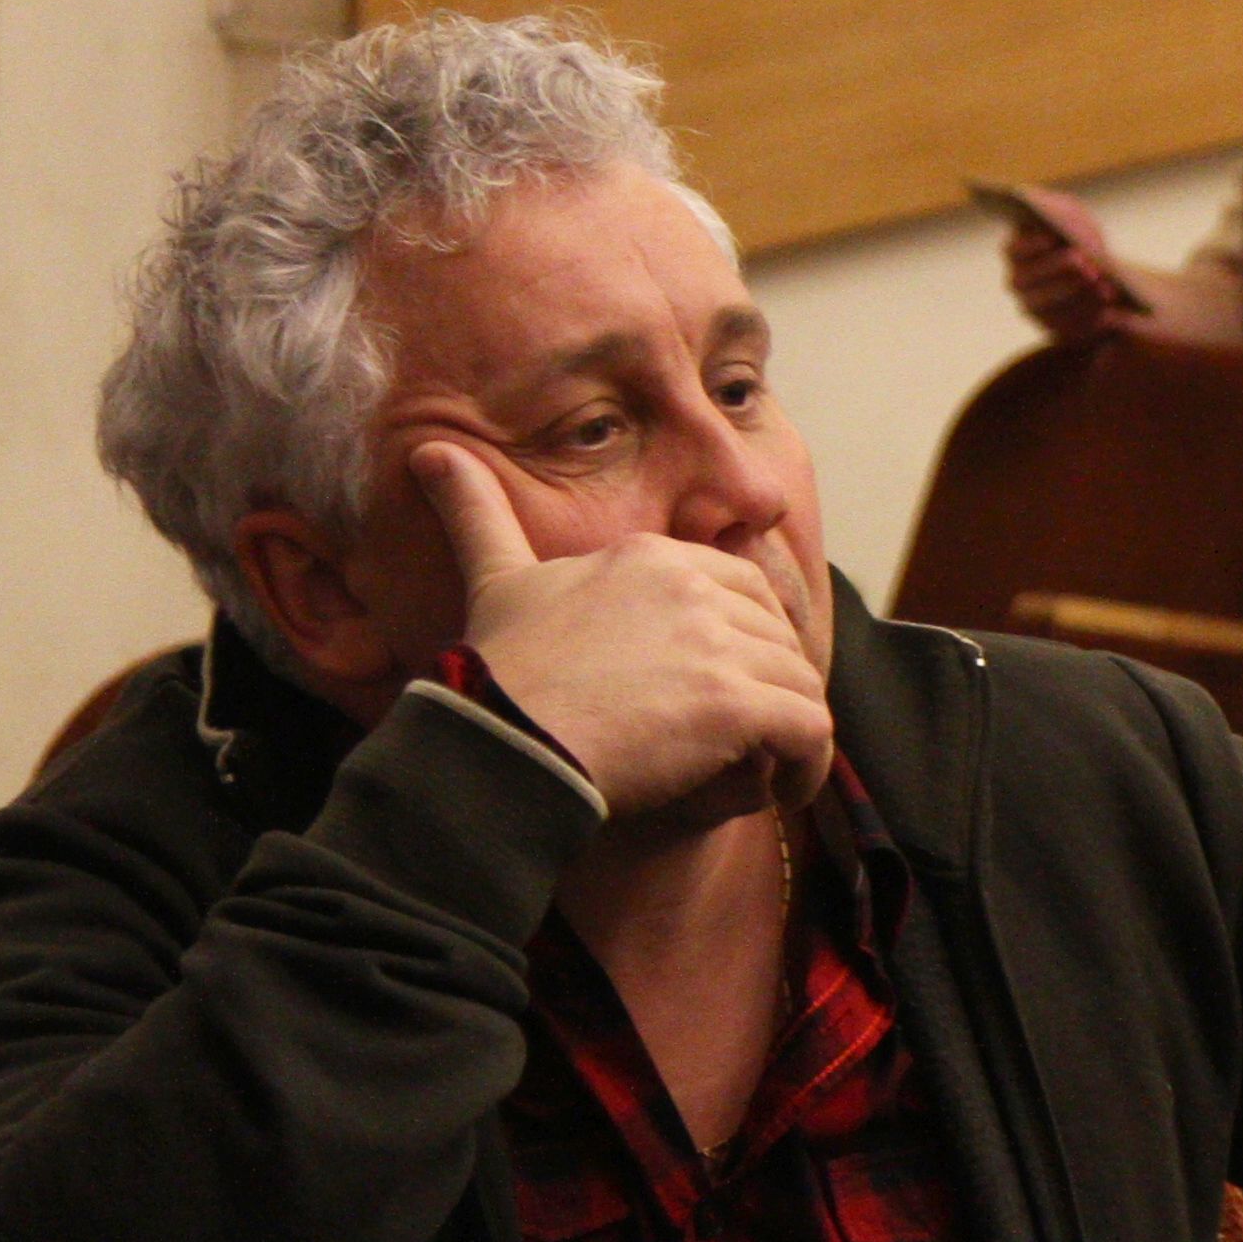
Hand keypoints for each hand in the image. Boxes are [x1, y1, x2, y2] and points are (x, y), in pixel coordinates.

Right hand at [417, 446, 833, 828]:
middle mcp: (694, 589)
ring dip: (794, 728)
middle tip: (761, 729)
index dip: (750, 636)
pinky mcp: (737, 703)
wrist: (502, 740)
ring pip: (799, 681)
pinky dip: (808, 764)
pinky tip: (784, 788)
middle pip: (776, 634)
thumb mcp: (495, 578)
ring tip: (773, 765)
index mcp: (652, 557)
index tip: (734, 679)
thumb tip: (431, 454)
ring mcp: (719, 644)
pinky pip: (811, 730)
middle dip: (776, 681)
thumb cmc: (498, 671)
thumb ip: (479, 516)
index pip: (742, 585)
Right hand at [994, 184, 1137, 343]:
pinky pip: (1066, 328)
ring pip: (1047, 307)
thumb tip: (1067, 222)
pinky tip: (1108, 309)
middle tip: (1085, 262)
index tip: (1052, 236)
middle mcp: (1018, 283)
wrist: (1101, 273)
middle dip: (1059, 270)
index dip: (1031, 244)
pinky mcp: (1056, 330)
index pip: (1016, 250)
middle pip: (1030, 280)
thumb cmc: (1082, 238)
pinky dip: (1087, 318)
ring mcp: (1034, 310)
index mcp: (1016, 252)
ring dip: (1076, 295)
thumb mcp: (1077, 218)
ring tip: (1103, 285)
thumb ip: (1066, 212)